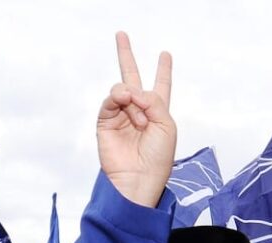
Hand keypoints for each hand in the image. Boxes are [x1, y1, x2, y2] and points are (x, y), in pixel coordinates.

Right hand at [97, 32, 176, 206]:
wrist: (138, 178)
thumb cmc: (157, 157)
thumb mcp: (166, 124)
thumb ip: (153, 101)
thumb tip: (131, 90)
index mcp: (157, 112)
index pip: (160, 86)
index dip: (163, 70)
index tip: (165, 54)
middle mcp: (137, 111)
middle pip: (132, 78)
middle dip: (126, 56)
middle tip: (121, 35)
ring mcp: (120, 116)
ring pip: (122, 90)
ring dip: (131, 96)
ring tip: (137, 113)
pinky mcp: (105, 123)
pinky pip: (110, 102)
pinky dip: (118, 100)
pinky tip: (126, 105)